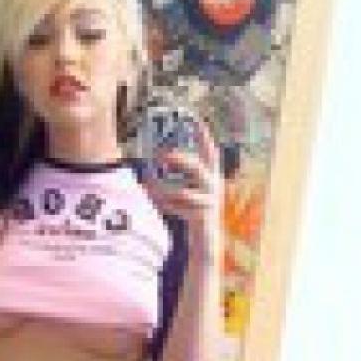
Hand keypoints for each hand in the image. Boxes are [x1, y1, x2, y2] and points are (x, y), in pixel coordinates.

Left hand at [144, 117, 223, 257]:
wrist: (207, 242)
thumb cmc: (194, 213)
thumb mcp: (192, 192)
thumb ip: (182, 178)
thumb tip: (156, 162)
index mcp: (213, 177)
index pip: (210, 153)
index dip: (204, 136)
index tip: (195, 118)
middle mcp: (214, 187)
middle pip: (197, 168)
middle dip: (179, 160)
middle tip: (160, 155)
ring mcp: (209, 203)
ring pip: (182, 193)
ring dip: (162, 190)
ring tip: (146, 186)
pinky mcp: (201, 218)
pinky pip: (179, 210)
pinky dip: (165, 206)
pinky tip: (154, 202)